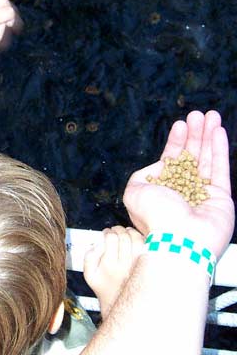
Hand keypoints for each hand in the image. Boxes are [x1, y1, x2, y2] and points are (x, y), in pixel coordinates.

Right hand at [84, 226, 143, 316]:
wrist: (119, 302)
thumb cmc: (104, 286)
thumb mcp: (89, 274)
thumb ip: (89, 257)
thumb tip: (98, 243)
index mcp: (109, 265)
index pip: (111, 238)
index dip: (107, 232)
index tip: (106, 233)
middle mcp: (124, 264)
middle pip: (123, 237)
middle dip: (118, 230)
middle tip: (115, 231)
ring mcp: (137, 265)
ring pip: (136, 239)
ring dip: (130, 232)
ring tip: (125, 233)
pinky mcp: (145, 265)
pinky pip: (145, 246)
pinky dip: (140, 239)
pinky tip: (134, 240)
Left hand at [123, 111, 234, 257]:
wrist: (180, 239)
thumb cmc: (155, 216)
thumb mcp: (134, 192)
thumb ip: (140, 177)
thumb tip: (156, 167)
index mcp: (162, 191)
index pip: (171, 161)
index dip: (175, 142)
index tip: (180, 124)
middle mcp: (182, 191)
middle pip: (190, 156)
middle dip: (194, 135)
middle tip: (198, 115)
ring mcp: (202, 194)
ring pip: (207, 159)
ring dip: (208, 136)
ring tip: (210, 115)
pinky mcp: (221, 198)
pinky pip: (221, 169)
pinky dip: (219, 149)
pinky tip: (218, 130)